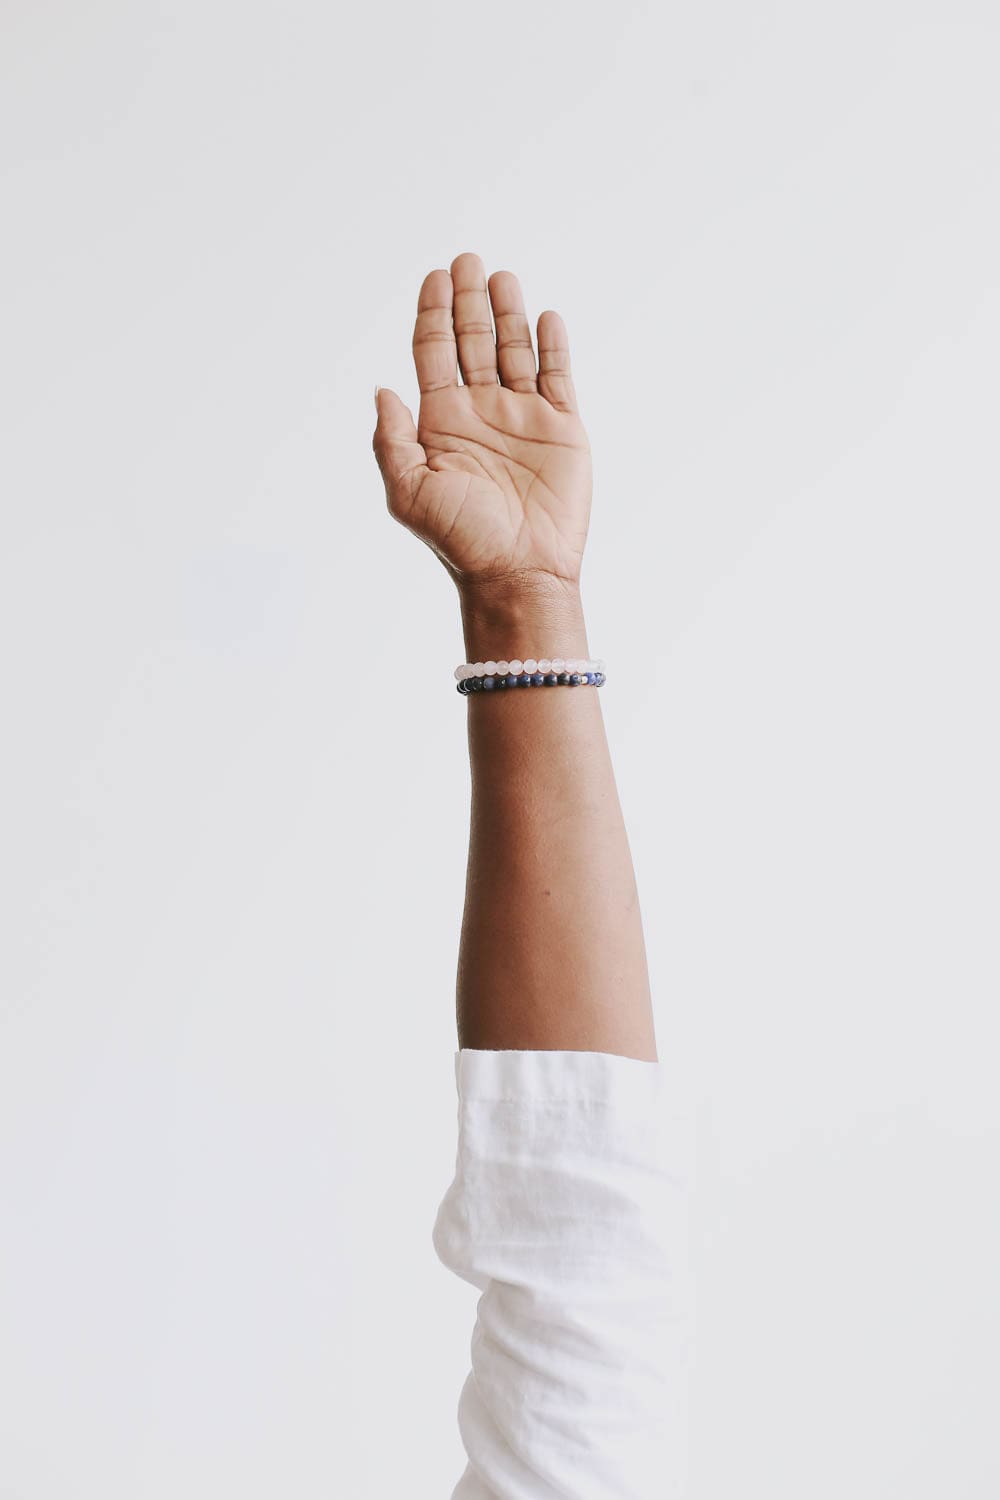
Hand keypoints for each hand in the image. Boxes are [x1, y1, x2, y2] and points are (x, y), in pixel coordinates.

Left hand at [372, 252, 591, 594]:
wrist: (519, 572)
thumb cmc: (461, 539)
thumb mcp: (408, 492)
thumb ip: (390, 441)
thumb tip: (381, 389)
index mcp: (441, 422)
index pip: (434, 352)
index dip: (432, 313)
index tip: (435, 276)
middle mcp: (481, 412)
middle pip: (472, 341)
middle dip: (468, 300)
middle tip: (467, 259)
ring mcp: (523, 416)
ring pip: (515, 350)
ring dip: (508, 312)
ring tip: (501, 277)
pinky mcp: (562, 429)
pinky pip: (557, 376)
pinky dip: (552, 345)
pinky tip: (545, 317)